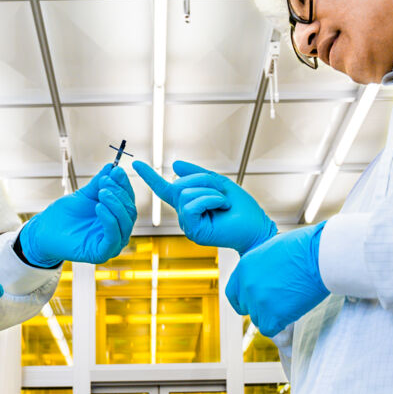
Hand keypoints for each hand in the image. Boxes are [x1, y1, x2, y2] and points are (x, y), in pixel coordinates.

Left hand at [20, 163, 136, 266]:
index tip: (117, 170)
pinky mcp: (103, 253)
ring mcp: (113, 243)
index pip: (128, 199)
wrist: (46, 230)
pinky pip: (113, 237)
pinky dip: (109, 220)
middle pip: (130, 210)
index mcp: (117, 217)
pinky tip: (99, 207)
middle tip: (106, 181)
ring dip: (115, 204)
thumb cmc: (65, 215)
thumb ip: (100, 183)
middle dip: (119, 193)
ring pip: (125, 223)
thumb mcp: (85, 195)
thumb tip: (113, 167)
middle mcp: (119, 230)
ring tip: (102, 192)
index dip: (124, 184)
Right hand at [133, 160, 276, 254]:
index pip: (165, 188)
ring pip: (185, 193)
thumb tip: (175, 165)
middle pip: (180, 185)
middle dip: (204, 181)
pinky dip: (209, 200)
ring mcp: (187, 224)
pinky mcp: (192, 230)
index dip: (149, 175)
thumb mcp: (219, 184)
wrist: (256, 228)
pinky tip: (221, 207)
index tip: (136, 162)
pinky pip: (191, 205)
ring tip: (223, 203)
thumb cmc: (241, 209)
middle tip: (222, 194)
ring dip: (210, 192)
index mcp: (188, 203)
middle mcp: (184, 214)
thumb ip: (198, 175)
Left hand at [225, 223, 328, 336]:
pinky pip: (269, 329)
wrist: (319, 257)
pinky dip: (280, 324)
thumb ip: (261, 268)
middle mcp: (247, 285)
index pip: (233, 293)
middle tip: (280, 301)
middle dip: (261, 307)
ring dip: (272, 315)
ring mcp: (258, 302)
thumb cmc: (304, 248)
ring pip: (259, 320)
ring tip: (290, 302)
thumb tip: (264, 280)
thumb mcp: (272, 251)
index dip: (245, 300)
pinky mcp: (272, 316)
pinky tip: (292, 312)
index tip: (256, 302)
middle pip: (247, 308)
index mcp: (244, 267)